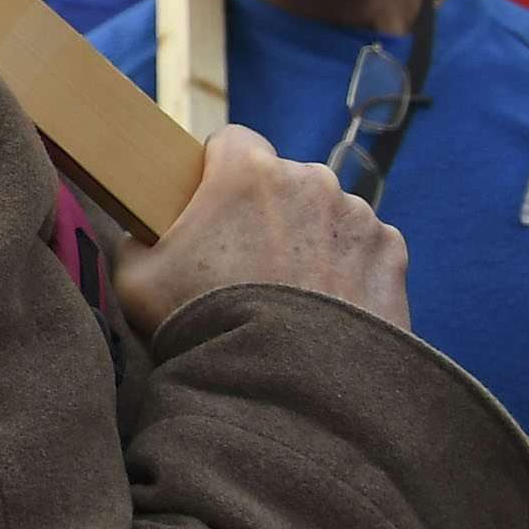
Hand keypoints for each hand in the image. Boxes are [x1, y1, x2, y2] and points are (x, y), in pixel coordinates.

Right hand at [114, 124, 408, 336]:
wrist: (290, 386)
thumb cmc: (207, 324)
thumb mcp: (136, 277)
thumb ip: (139, 238)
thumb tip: (146, 234)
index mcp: (247, 170)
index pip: (231, 141)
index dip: (217, 173)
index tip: (211, 209)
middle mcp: (310, 179)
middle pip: (284, 178)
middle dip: (269, 209)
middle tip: (249, 262)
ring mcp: (358, 215)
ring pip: (327, 212)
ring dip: (312, 237)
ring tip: (293, 291)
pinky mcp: (392, 253)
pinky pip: (364, 247)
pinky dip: (349, 268)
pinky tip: (328, 306)